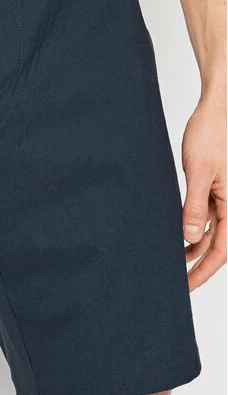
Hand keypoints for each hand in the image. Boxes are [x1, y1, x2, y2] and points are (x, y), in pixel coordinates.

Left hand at [182, 95, 226, 290]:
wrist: (216, 107)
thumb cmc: (211, 132)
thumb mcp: (198, 170)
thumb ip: (194, 205)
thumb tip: (191, 237)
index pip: (223, 249)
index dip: (204, 271)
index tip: (186, 287)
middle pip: (218, 245)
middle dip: (198, 265)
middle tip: (176, 281)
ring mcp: (224, 196)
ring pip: (211, 232)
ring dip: (193, 248)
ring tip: (171, 262)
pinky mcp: (214, 188)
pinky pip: (206, 216)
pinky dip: (192, 229)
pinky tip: (176, 236)